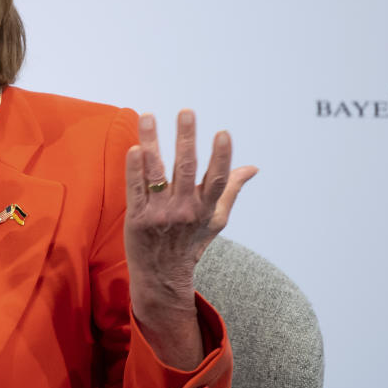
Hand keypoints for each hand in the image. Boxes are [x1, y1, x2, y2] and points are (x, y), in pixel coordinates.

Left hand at [124, 110, 257, 319]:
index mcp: (205, 208)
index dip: (221, 156)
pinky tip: (135, 148)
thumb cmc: (190, 242)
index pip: (216, 179)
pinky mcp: (136, 217)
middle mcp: (184, 210)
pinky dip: (134, 168)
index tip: (223, 133)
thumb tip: (252, 168)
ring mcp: (159, 213)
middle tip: (186, 112)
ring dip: (152, 141)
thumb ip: (230, 189)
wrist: (161, 274)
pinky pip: (134, 188)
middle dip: (186, 138)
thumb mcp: (215, 219)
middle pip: (185, 169)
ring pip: (155, 172)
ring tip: (148, 116)